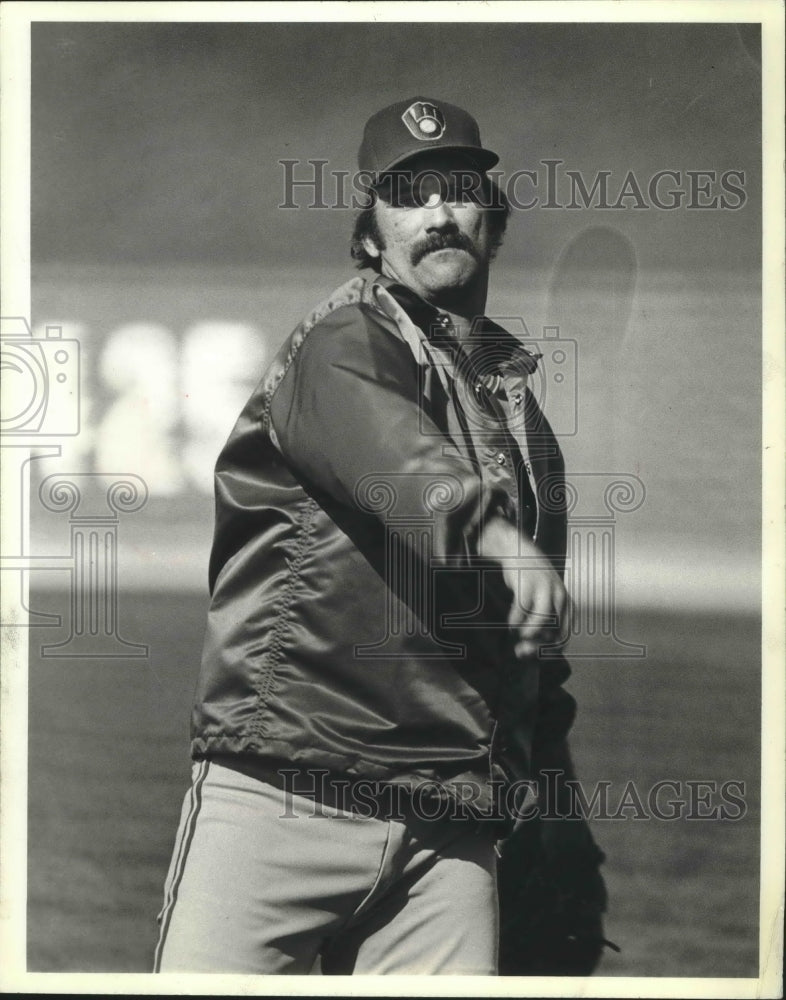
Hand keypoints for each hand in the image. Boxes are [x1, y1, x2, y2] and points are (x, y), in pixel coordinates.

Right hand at [478, 517, 569, 657]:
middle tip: (521, 651)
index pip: (564, 636)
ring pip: (541, 621)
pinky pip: (522, 610)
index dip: (548, 651)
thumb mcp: (543, 601)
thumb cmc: (531, 581)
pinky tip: (511, 623)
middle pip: (554, 632)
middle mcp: (560, 597)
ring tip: (517, 634)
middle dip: (536, 647)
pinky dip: (515, 621)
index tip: (532, 655)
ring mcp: (545, 589)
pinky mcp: (528, 584)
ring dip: (528, 633)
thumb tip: (526, 651)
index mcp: (567, 604)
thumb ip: (542, 624)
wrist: (519, 552)